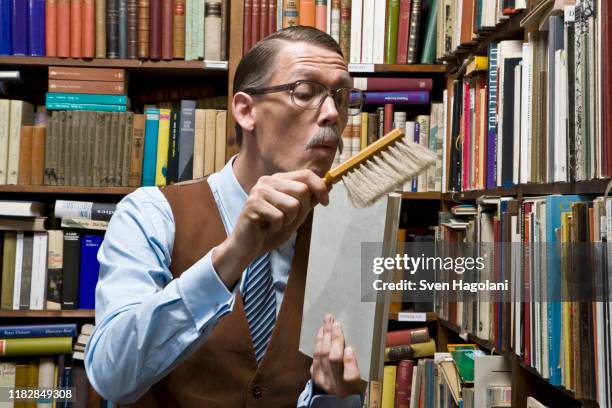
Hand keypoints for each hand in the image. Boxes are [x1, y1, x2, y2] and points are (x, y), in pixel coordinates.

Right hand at [212, 169, 329, 287]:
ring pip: (293, 205)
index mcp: (279, 179)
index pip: (305, 174)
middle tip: (289, 220)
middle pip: (302, 190)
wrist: (248, 246)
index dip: (320, 187)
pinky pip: (279, 217)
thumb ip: (310, 199)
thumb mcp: (296, 214)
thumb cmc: (271, 229)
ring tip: (276, 224)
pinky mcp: (253, 204)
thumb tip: (330, 185)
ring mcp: (259, 191)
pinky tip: (266, 228)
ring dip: (289, 221)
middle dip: (302, 210)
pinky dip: (277, 227)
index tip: (326, 202)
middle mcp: (268, 181)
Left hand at [310, 314, 363, 397]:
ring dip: (325, 335)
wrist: (336, 399)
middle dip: (334, 339)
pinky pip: (315, 355)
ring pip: (321, 354)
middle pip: (333, 359)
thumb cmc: (354, 385)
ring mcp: (322, 380)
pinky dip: (319, 341)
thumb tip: (362, 344)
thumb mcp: (363, 380)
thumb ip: (361, 365)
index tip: (350, 348)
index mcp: (351, 387)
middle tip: (335, 323)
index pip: (350, 376)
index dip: (349, 361)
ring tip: (327, 322)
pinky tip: (322, 331)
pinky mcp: (314, 375)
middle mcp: (335, 385)